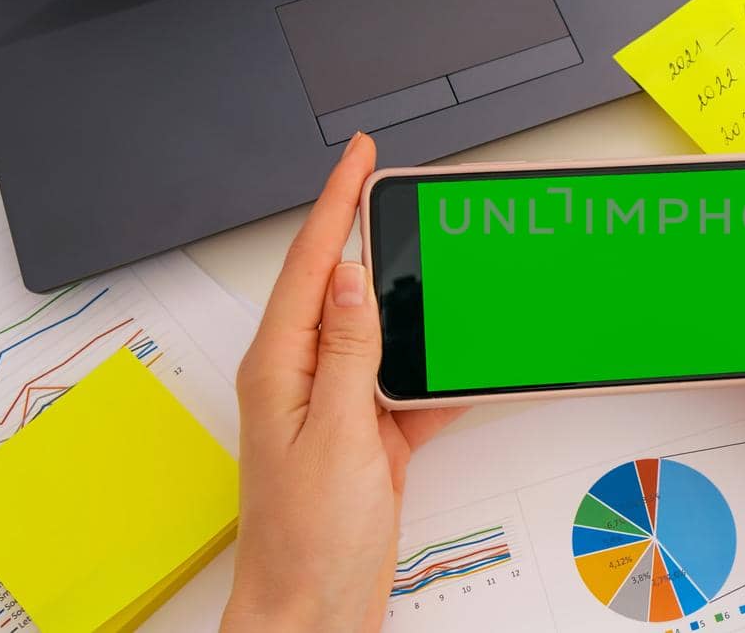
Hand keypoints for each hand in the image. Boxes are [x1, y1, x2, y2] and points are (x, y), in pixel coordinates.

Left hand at [223, 133, 463, 631]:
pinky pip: (406, 385)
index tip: (361, 157)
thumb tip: (349, 276)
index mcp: (280, 368)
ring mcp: (336, 408)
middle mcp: (303, 379)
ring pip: (379, 332)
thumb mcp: (336, 436)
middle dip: (369, 233)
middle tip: (402, 190)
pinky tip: (464, 360)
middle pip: (341, 286)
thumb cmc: (306, 542)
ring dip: (410, 300)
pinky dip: (437, 371)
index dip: (336, 202)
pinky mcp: (368, 437)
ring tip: (441, 262)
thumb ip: (347, 353)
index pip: (309, 263)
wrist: (314, 612)